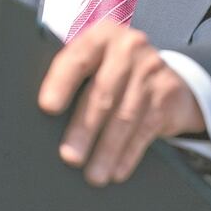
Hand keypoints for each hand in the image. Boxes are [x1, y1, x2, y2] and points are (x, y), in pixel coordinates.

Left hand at [38, 21, 204, 185]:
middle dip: (84, 128)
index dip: (61, 83)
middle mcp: (129, 47)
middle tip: (69, 156)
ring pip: (125, 116)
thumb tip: (42, 114)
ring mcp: (152, 70)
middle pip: (103, 92)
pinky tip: (117, 171)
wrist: (165, 75)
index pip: (78, 58)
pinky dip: (129, 154)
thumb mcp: (95, 63)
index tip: (47, 107)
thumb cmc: (113, 72)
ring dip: (107, 150)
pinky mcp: (168, 95)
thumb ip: (72, 76)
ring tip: (93, 175)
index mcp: (101, 36)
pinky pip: (145, 129)